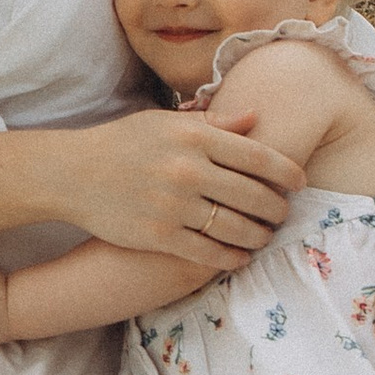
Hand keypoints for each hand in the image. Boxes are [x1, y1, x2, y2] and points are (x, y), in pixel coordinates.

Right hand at [61, 109, 303, 267]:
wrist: (74, 173)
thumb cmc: (122, 143)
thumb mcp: (166, 122)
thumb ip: (214, 122)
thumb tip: (256, 117)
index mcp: (195, 136)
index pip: (258, 156)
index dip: (286, 172)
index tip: (300, 182)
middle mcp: (188, 170)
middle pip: (254, 195)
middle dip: (276, 208)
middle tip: (283, 214)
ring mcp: (175, 205)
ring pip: (236, 227)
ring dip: (258, 236)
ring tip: (265, 237)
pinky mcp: (160, 236)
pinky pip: (208, 252)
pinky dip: (231, 257)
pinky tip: (240, 256)